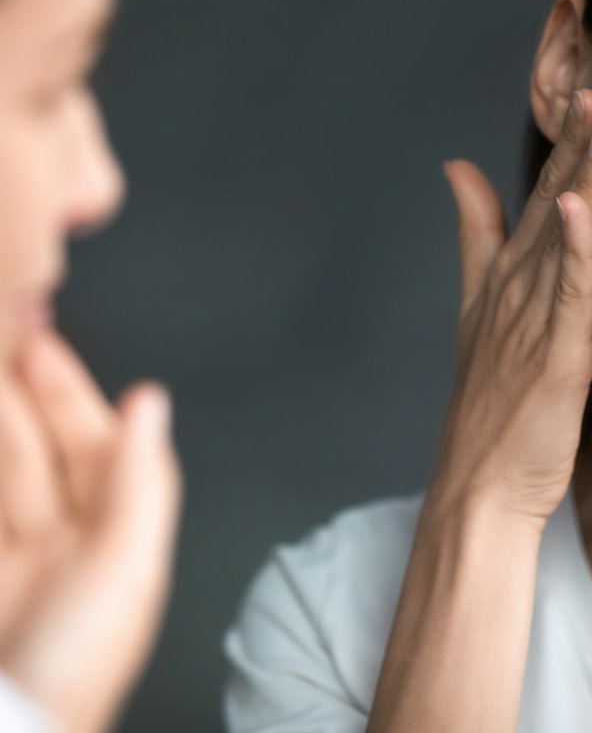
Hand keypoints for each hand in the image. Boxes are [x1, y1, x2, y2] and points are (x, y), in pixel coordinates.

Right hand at [0, 327, 181, 732]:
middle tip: (0, 342)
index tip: (42, 343)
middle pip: (39, 452)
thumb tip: (152, 404)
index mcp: (111, 537)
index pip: (94, 443)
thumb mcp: (122, 569)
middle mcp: (62, 544)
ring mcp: (13, 563)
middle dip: (20, 397)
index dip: (69, 391)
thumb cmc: (75, 673)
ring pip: (4, 475)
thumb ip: (140, 481)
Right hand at [430, 89, 591, 528]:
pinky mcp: (551, 352)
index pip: (544, 198)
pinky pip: (565, 291)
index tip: (590, 97)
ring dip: (583, 179)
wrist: (481, 480)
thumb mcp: (478, 308)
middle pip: (553, 203)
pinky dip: (572, 246)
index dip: (566, 148)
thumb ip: (475, 237)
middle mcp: (518, 286)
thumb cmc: (491, 402)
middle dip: (577, 146)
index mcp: (511, 276)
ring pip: (565, 236)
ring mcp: (532, 317)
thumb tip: (457, 169)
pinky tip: (577, 205)